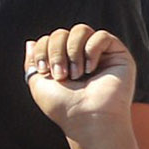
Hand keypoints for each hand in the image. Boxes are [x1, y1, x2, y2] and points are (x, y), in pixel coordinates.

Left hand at [24, 25, 136, 144]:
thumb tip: (30, 42)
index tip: (43, 70)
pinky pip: (101, 36)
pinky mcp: (117, 54)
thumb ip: (32, 62)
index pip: (48, 39)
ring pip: (81, 30)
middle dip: (56, 52)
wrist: (87, 118)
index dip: (43, 50)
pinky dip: (92, 50)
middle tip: (61, 75)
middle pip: (62, 33)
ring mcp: (99, 54)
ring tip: (76, 74)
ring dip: (72, 51)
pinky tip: (91, 69)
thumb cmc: (63, 106)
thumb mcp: (38, 84)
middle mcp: (80, 55)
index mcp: (62, 61)